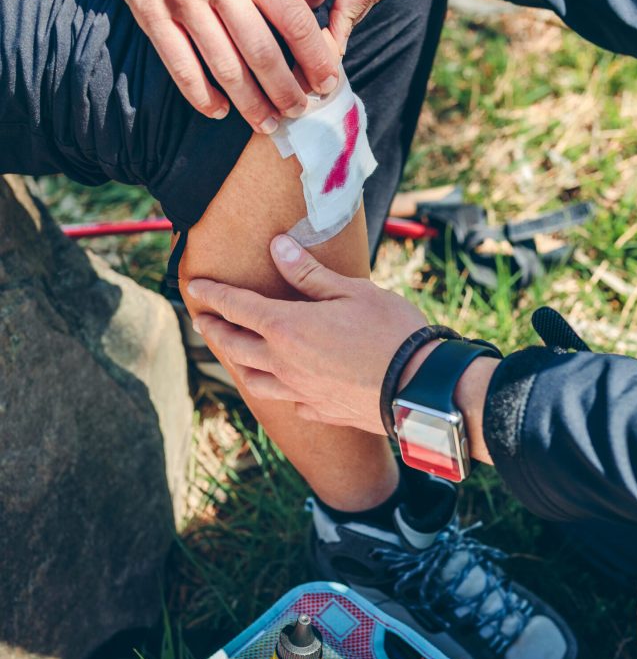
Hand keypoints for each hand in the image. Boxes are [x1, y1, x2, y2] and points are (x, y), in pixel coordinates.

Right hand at [67, 0, 340, 131]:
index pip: (293, 18)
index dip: (315, 56)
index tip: (328, 82)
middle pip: (262, 52)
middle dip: (285, 90)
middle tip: (300, 112)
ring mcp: (182, 2)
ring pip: (224, 67)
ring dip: (250, 103)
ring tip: (268, 124)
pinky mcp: (150, 15)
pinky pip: (180, 66)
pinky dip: (202, 96)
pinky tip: (219, 112)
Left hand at [187, 234, 426, 431]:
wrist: (419, 386)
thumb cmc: (390, 331)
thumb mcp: (351, 291)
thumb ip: (309, 274)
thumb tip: (278, 248)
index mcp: (287, 328)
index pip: (237, 307)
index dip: (214, 294)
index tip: (196, 286)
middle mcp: (284, 363)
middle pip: (236, 346)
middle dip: (214, 330)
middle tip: (202, 320)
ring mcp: (300, 391)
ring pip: (254, 380)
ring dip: (237, 364)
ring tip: (233, 354)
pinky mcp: (321, 411)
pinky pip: (289, 401)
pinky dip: (279, 390)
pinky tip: (284, 386)